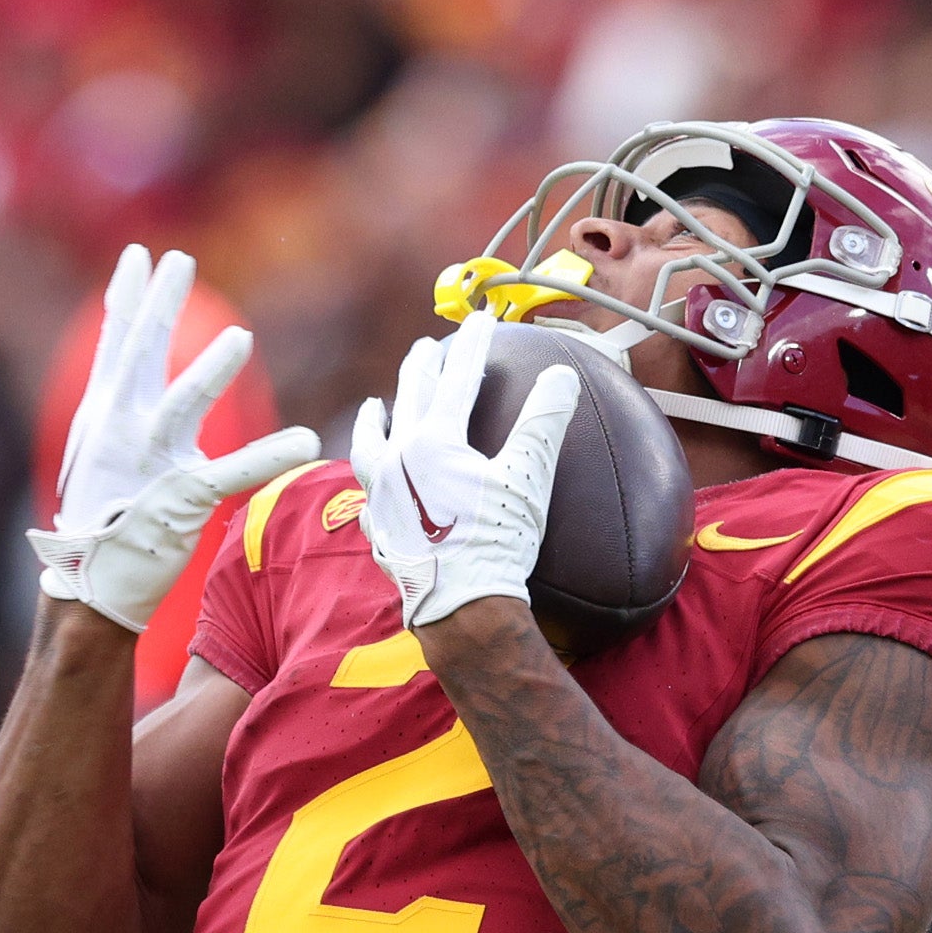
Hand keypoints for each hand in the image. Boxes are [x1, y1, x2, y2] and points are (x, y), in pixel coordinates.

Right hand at [31, 245, 317, 634]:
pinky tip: (304, 441)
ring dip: (210, 373)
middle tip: (179, 262)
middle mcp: (124, 429)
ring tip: (240, 339)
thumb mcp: (98, 446)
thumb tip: (124, 352)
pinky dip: (271, 456)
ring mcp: (151, 463)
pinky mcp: (181, 499)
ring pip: (182, 407)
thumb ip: (117, 397)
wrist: (91, 581)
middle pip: (141, 356)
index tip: (139, 256)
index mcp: (106, 413)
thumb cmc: (101, 512)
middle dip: (159, 307)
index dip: (127, 299)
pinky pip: (233, 473)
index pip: (116, 345)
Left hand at [352, 313, 578, 632]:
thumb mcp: (529, 478)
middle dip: (419, 369)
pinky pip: (369, 501)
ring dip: (374, 421)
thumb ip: (544, 422)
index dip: (472, 346)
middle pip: (408, 401)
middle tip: (424, 349)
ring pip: (370, 447)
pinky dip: (372, 486)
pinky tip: (374, 490)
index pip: (456, 379)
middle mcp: (399, 462)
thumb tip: (562, 376)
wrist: (462, 612)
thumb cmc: (497, 544)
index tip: (481, 320)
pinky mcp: (381, 535)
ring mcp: (383, 500)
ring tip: (374, 407)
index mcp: (434, 442)